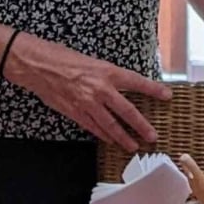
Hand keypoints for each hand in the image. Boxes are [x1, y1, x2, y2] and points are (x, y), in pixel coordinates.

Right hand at [3, 33, 170, 151]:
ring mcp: (87, 103)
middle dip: (141, 125)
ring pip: (110, 124)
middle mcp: (99, 88)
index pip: (136, 81)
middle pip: (127, 110)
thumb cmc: (62, 58)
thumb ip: (107, 75)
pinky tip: (110, 140)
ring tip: (133, 146)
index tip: (167, 96)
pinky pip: (92, 127)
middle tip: (152, 136)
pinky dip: (103, 134)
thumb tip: (123, 85)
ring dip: (123, 137)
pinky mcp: (74, 112)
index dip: (153, 89)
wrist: (36, 65)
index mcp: (106, 71)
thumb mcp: (91, 61)